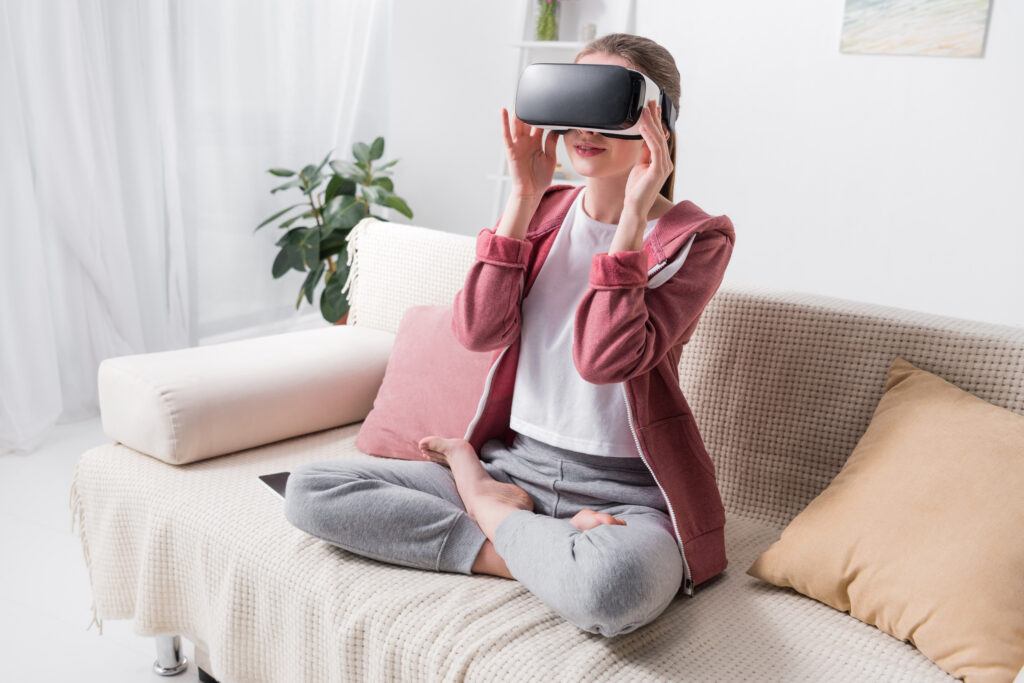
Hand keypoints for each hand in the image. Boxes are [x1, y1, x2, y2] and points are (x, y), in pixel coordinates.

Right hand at [501, 107, 559, 199]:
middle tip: (535, 95)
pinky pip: (506, 135)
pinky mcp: (511, 150)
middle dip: (531, 110)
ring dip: (518, 112)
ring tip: (521, 98)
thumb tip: (556, 129)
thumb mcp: (550, 158)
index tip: (548, 102)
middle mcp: (526, 141)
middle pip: (528, 121)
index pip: (539, 124)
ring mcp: (518, 145)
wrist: (531, 192)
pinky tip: (504, 112)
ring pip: (517, 125)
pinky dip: (504, 123)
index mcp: (536, 142)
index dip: (542, 114)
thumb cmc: (540, 178)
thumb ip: (551, 143)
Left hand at [624, 100, 672, 215]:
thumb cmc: (636, 190)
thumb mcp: (639, 166)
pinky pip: (654, 148)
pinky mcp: (658, 170)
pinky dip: (648, 135)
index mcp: (662, 162)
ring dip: (651, 124)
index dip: (657, 122)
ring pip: (658, 140)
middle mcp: (666, 163)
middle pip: (661, 136)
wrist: (634, 207)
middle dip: (655, 118)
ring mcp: (664, 166)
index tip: (653, 108)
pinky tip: (642, 126)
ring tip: (644, 110)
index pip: (660, 138)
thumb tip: (643, 138)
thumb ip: (643, 153)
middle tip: (650, 102)